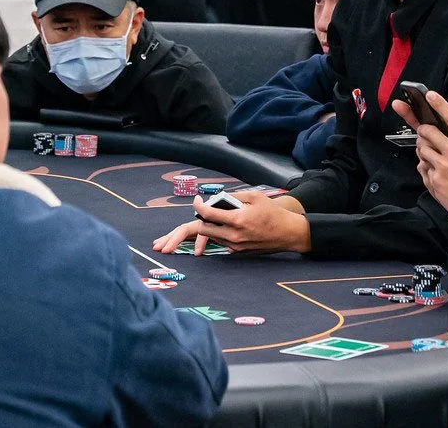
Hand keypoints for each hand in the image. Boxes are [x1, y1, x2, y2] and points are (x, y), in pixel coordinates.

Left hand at [152, 193, 310, 255]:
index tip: (195, 201)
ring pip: (206, 238)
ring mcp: (234, 245)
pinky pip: (216, 241)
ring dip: (186, 241)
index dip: (198, 207)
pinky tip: (187, 243)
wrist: (289, 234)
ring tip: (164, 246)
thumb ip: (232, 197)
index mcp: (237, 220)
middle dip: (176, 238)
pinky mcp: (236, 250)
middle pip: (199, 233)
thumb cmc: (272, 212)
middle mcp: (233, 235)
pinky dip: (204, 240)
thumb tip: (213, 199)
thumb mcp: (253, 197)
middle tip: (158, 246)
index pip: (208, 215)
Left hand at [392, 90, 447, 227]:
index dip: (440, 104)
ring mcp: (441, 169)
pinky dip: (425, 165)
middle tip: (428, 132)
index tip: (430, 95)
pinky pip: (421, 166)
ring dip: (425, 148)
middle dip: (424, 129)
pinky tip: (437, 170)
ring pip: (421, 149)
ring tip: (437, 155)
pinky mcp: (433, 181)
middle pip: (427, 132)